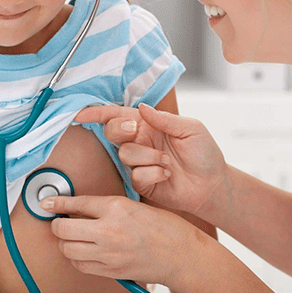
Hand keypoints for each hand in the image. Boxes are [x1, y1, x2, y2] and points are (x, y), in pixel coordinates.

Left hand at [40, 195, 203, 288]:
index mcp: (117, 208)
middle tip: (59, 220)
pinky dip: (76, 258)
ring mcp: (108, 254)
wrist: (181, 255)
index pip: (78, 203)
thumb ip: (108, 207)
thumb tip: (83, 208)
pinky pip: (80, 265)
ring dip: (64, 242)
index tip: (49, 203)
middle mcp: (109, 230)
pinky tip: (82, 251)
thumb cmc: (165, 228)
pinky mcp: (110, 271)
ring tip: (71, 236)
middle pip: (65, 228)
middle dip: (57, 223)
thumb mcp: (135, 205)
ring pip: (68, 249)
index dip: (59, 202)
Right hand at [74, 104, 227, 218]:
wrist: (211, 185)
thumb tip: (141, 107)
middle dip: (119, 130)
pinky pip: (136, 175)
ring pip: (125, 155)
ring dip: (148, 156)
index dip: (97, 113)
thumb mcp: (190, 128)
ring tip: (168, 162)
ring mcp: (139, 163)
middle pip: (112, 132)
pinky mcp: (141, 183)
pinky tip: (167, 175)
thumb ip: (164, 118)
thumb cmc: (204, 153)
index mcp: (149, 124)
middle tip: (135, 131)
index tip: (80, 114)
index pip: (118, 115)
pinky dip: (153, 174)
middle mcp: (140, 141)